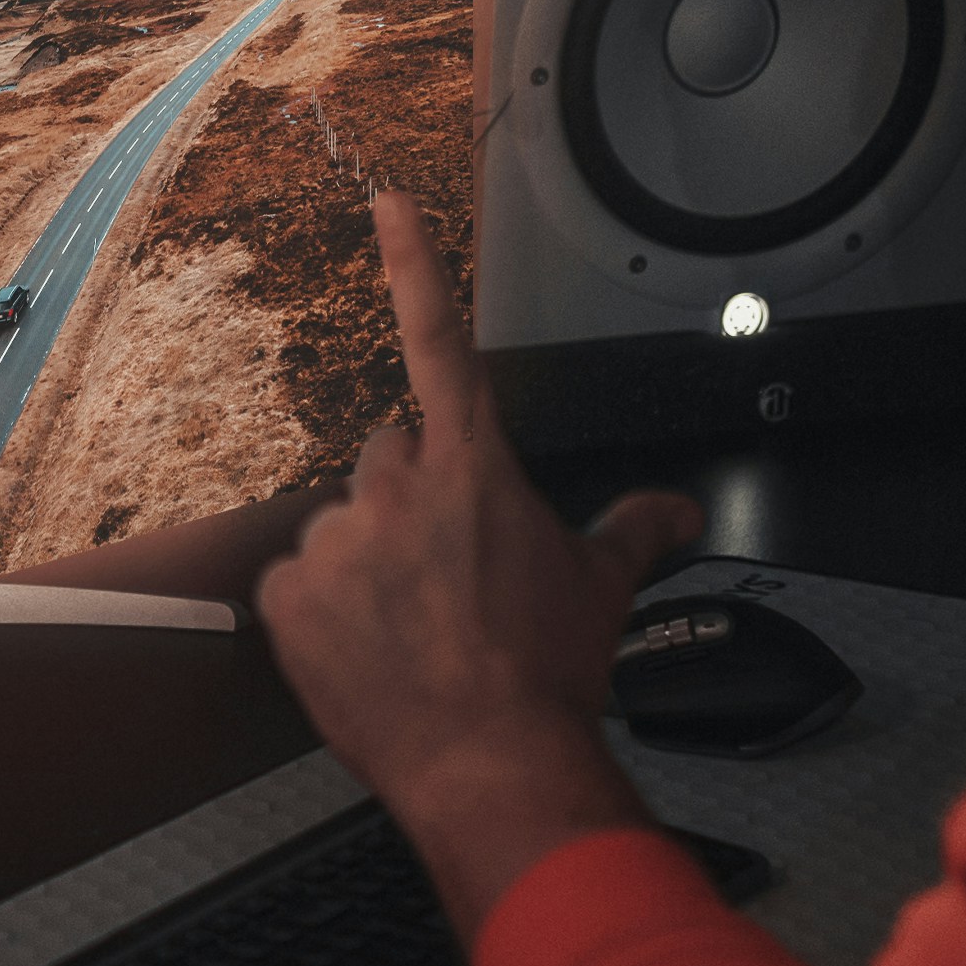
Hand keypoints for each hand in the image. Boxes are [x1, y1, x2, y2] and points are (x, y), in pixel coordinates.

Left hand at [253, 188, 696, 935]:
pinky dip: (324, 615)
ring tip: (415, 631)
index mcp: (473, 469)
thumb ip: (636, 530)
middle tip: (449, 574)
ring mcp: (335, 542)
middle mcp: (395, 489)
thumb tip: (679, 508)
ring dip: (371, 563)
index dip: (414, 264)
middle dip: (414, 501)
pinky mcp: (287, 598)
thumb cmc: (548, 674)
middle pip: (390, 457)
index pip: (442, 341)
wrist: (490, 762)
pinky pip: (298, 587)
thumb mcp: (602, 590)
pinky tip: (369, 655)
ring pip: (345, 529)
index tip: (385, 203)